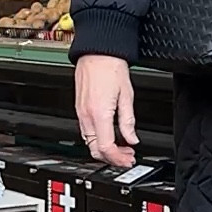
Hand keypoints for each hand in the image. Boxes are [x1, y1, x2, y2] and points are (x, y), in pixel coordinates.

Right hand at [75, 54, 137, 168]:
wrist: (97, 52)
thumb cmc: (111, 67)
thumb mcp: (127, 95)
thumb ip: (128, 121)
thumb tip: (132, 138)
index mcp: (99, 113)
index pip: (106, 147)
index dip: (118, 158)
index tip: (129, 158)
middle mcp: (87, 115)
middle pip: (94, 149)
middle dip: (111, 158)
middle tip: (127, 156)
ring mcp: (81, 112)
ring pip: (89, 141)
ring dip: (105, 149)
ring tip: (122, 147)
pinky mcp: (79, 107)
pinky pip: (86, 130)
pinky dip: (97, 138)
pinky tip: (109, 135)